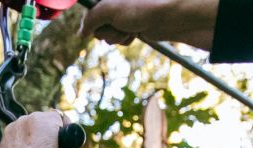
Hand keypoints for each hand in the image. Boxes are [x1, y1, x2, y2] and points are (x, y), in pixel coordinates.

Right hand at [78, 0, 218, 49]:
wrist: (172, 17)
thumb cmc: (143, 7)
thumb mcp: (109, 10)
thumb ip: (90, 19)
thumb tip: (80, 33)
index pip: (90, 10)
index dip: (90, 21)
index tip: (93, 28)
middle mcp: (116, 3)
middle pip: (97, 22)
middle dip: (106, 30)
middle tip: (119, 25)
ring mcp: (125, 14)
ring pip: (108, 32)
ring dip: (117, 36)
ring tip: (130, 29)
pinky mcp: (134, 24)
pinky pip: (120, 37)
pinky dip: (125, 38)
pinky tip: (136, 34)